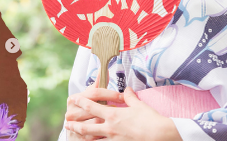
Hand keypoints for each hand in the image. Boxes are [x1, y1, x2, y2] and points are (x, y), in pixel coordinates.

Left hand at [64, 89, 179, 140]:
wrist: (159, 135)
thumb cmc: (150, 119)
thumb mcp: (139, 105)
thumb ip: (130, 97)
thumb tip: (127, 90)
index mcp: (113, 114)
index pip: (92, 106)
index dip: (81, 102)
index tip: (73, 99)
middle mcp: (110, 127)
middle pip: (86, 126)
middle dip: (75, 124)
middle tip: (67, 122)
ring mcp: (112, 139)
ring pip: (92, 139)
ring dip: (82, 136)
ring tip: (75, 134)